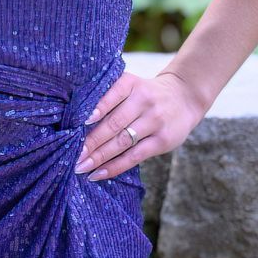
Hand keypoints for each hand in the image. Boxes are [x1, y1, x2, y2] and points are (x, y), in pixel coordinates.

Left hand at [74, 69, 205, 178]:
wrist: (185, 97)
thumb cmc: (146, 94)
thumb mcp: (131, 86)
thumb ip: (109, 97)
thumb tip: (76, 124)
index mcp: (131, 84)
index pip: (111, 96)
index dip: (96, 110)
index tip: (78, 123)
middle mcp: (144, 100)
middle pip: (113, 123)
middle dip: (90, 142)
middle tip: (72, 155)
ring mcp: (155, 121)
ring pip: (122, 142)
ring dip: (99, 157)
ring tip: (80, 166)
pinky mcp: (162, 140)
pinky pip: (134, 156)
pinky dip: (114, 167)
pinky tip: (98, 174)